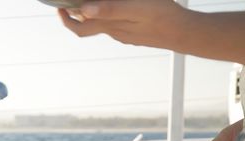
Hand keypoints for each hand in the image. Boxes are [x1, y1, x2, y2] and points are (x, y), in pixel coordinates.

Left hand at [57, 0, 193, 49]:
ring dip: (95, 12)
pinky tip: (121, 4)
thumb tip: (84, 9)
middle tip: (72, 1)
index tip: (59, 7)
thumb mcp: (134, 8)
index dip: (66, 19)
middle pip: (89, 26)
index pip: (80, 27)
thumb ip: (109, 9)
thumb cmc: (161, 17)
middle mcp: (115, 32)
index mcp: (111, 25)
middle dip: (77, 14)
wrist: (184, 32)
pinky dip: (112, 13)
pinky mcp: (136, 32)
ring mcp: (126, 33)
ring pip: (104, 24)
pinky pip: (118, 23)